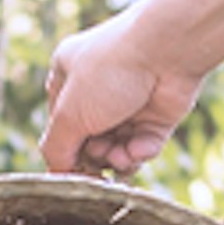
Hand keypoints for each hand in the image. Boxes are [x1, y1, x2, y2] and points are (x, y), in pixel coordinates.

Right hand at [39, 10, 209, 176]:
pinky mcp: (157, 115)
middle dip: (95, 157)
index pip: (59, 128)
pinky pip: (144, 145)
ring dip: (118, 160)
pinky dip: (140, 152)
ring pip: (117, 149)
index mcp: (68, 79)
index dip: (66, 152)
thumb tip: (57, 175)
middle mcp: (97, 90)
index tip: (73, 170)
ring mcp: (129, 103)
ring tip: (122, 158)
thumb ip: (56, 149)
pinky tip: (139, 150)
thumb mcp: (69, 114)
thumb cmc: (110, 70)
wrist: (167, 49)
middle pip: (89, 143)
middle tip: (102, 155)